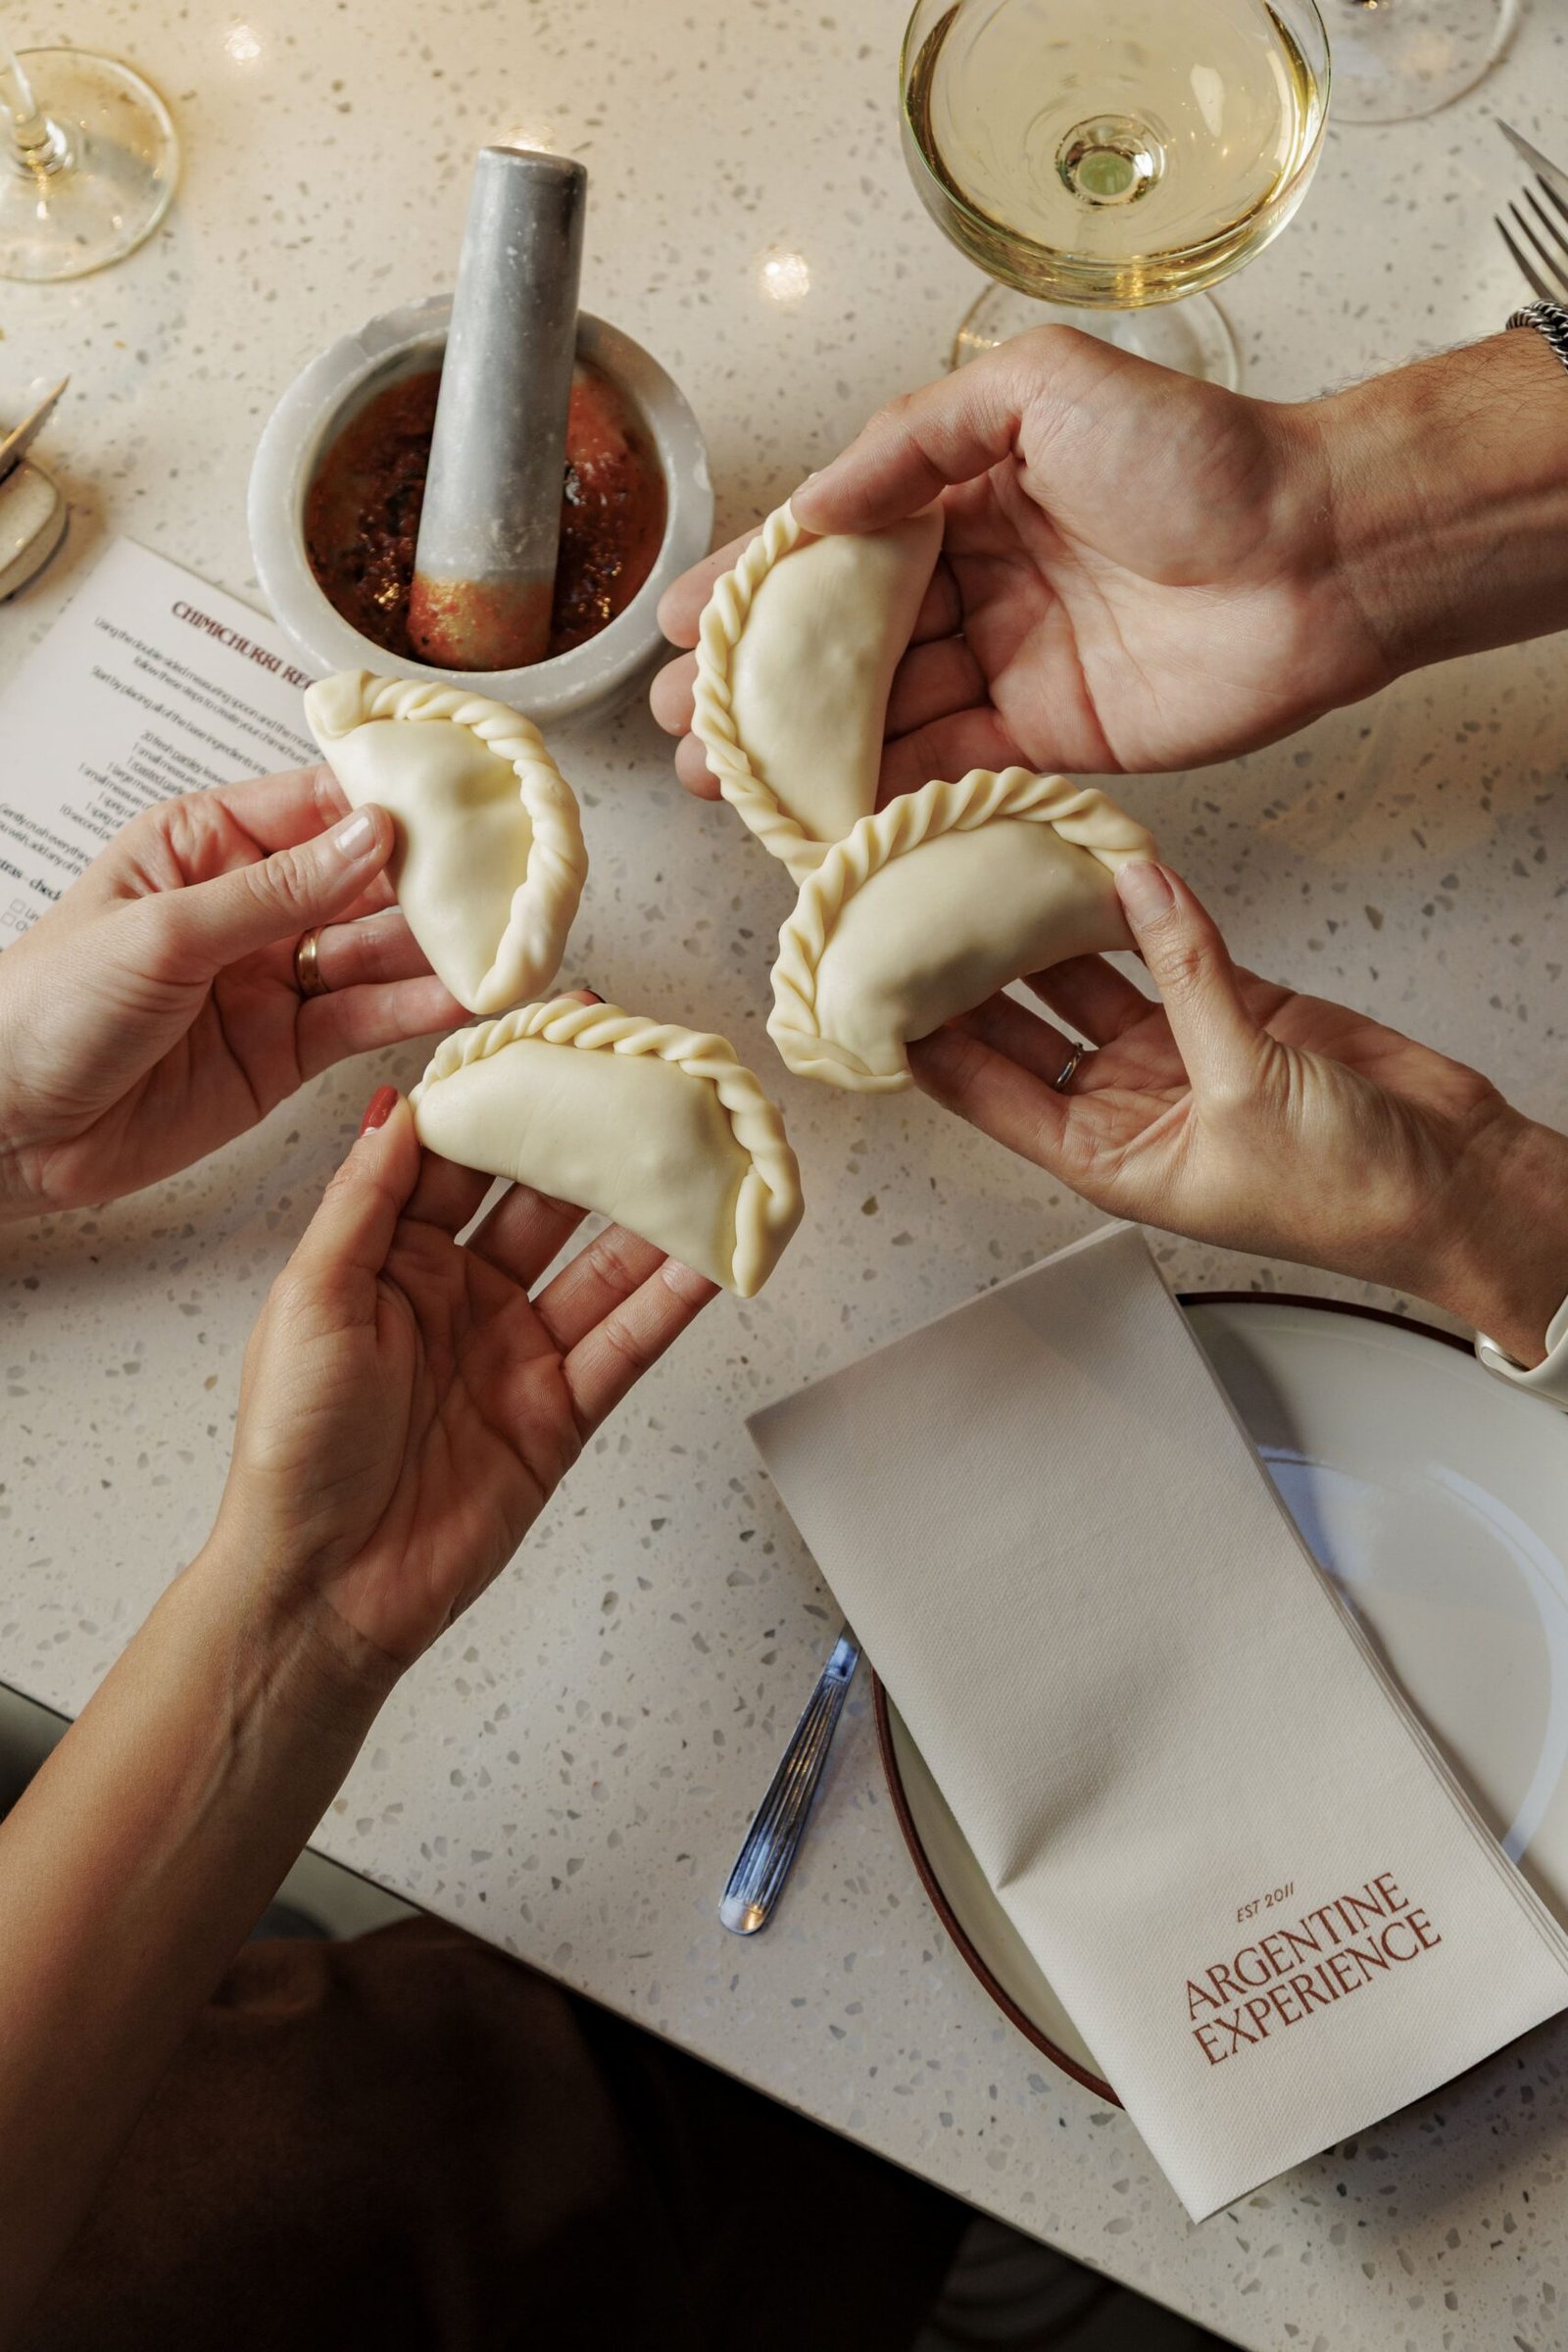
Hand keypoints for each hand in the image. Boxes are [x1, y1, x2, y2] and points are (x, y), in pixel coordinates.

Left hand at [0, 765, 463, 1219]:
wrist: (5, 1128)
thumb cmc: (44, 1009)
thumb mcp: (163, 930)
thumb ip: (277, 889)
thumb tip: (371, 835)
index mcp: (204, 844)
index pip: (317, 803)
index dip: (392, 800)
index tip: (465, 798)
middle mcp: (247, 905)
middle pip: (362, 878)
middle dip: (434, 877)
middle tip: (510, 875)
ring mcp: (270, 979)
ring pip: (374, 951)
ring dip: (438, 947)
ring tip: (506, 939)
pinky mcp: (284, 1052)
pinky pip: (363, 1019)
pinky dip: (415, 1009)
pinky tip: (463, 995)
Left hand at [208, 1089, 716, 1677]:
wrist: (323, 1586)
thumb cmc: (293, 1447)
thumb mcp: (310, 1299)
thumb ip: (365, 1199)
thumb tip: (401, 1102)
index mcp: (389, 1254)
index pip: (461, 1153)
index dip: (506, 1094)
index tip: (553, 1033)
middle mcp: (460, 1292)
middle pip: (544, 1197)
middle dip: (596, 1140)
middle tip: (655, 1080)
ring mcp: (516, 1349)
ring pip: (600, 1263)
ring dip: (655, 1213)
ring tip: (711, 1154)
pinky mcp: (561, 1409)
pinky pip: (627, 1342)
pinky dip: (673, 1301)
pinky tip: (714, 1256)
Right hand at [652, 325, 1567, 791]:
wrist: (1315, 556)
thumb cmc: (1196, 456)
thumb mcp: (1039, 390)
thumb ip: (916, 436)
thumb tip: (814, 508)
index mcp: (968, 492)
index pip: (837, 546)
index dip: (755, 588)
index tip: (679, 626)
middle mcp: (979, 581)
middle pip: (844, 643)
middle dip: (756, 685)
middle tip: (680, 723)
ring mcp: (1008, 665)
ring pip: (880, 715)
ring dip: (797, 751)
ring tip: (716, 778)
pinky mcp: (1046, 741)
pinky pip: (943, 769)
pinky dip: (876, 793)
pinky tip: (810, 813)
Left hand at [910, 860, 1567, 1368]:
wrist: (1456, 1185)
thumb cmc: (1348, 1197)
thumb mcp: (1246, 1088)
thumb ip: (1189, 978)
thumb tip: (1134, 889)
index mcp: (1102, 1155)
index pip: (982, 1089)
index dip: (923, 1036)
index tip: (871, 977)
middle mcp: (1125, 1106)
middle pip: (1021, 1026)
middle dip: (970, 969)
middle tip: (917, 895)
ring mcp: (1179, 1056)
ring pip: (1089, 980)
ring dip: (1047, 928)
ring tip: (992, 862)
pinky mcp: (1237, 1014)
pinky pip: (1171, 953)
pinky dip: (1144, 910)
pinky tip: (1101, 862)